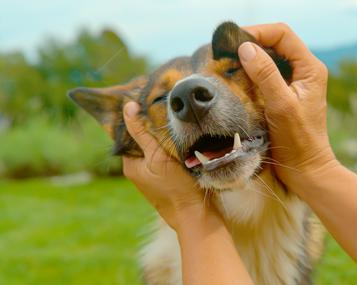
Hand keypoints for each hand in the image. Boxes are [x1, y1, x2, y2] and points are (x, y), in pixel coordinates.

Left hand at [121, 102, 204, 229]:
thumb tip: (128, 106)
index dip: (136, 115)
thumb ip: (142, 133)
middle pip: (142, 138)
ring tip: (175, 114)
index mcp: (130, 164)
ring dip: (165, 132)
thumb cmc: (176, 188)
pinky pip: (168, 153)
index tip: (147, 97)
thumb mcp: (157, 157)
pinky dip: (174, 143)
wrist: (197, 216)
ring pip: (157, 145)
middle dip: (151, 122)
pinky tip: (184, 133)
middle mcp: (140, 168)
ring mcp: (155, 173)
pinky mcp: (171, 175)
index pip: (127, 132)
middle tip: (163, 102)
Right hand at [239, 23, 339, 191]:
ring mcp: (295, 83)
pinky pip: (266, 75)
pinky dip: (251, 74)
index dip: (258, 32)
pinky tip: (236, 80)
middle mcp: (304, 71)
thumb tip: (246, 48)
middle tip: (226, 51)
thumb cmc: (298, 140)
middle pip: (276, 43)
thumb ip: (265, 74)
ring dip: (249, 59)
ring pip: (270, 58)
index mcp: (310, 68)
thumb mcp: (281, 105)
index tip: (234, 40)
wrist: (306, 169)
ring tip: (228, 63)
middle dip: (251, 43)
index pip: (282, 34)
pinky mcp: (285, 95)